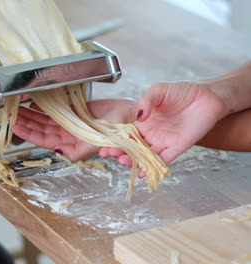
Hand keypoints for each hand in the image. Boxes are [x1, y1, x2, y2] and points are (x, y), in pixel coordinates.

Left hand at [12, 98, 136, 160]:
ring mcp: (69, 123)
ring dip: (30, 115)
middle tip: (10, 113)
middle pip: (40, 130)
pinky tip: (32, 103)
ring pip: (44, 120)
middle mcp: (68, 135)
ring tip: (16, 108)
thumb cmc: (120, 132)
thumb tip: (63, 152)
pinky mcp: (73, 112)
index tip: (15, 125)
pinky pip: (54, 110)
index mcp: (72, 144)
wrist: (132, 118)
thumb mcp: (101, 142)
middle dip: (25, 122)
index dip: (28, 134)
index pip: (44, 140)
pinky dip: (43, 107)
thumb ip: (82, 149)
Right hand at [100, 81, 225, 166]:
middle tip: (109, 155)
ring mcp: (163, 141)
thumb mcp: (159, 90)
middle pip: (132, 147)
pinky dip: (153, 167)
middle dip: (120, 152)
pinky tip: (143, 172)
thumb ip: (146, 101)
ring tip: (123, 162)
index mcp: (143, 121)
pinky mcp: (177, 147)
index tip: (104, 144)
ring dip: (134, 161)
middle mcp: (151, 134)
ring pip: (145, 155)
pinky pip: (163, 160)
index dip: (114, 139)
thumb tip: (137, 115)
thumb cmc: (181, 91)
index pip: (125, 133)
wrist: (207, 95)